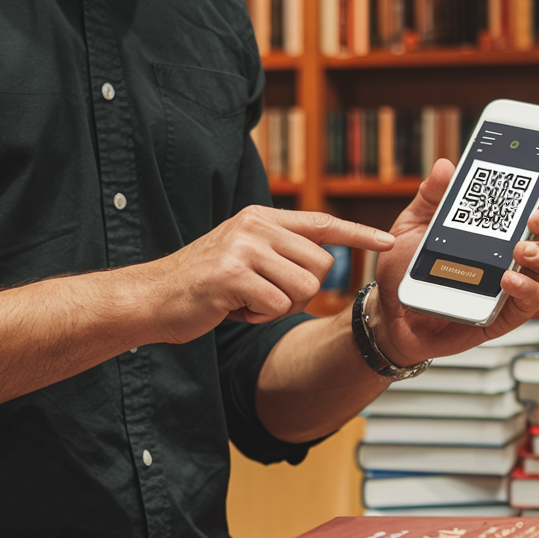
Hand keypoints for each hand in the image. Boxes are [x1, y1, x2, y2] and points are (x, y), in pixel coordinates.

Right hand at [142, 205, 393, 343]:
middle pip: (321, 266)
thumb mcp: (243, 255)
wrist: (151, 298)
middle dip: (301, 291)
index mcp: (261, 219)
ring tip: (246, 301)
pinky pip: (277, 306)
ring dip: (279, 307)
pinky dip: (259, 318)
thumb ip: (279, 252)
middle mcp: (255, 227)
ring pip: (303, 288)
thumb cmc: (202, 284)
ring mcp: (243, 249)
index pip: (321, 222)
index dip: (357, 235)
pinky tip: (233, 309)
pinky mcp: (233, 275)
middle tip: (263, 295)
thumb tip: (323, 263)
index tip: (387, 242)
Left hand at [367, 159, 538, 365]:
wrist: (391, 312)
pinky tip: (508, 280)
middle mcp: (513, 252)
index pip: (537, 200)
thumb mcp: (413, 225)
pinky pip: (530, 301)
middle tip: (538, 215)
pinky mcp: (505, 313)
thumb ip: (431, 196)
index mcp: (497, 225)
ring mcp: (513, 282)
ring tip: (522, 250)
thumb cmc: (408, 268)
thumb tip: (445, 167)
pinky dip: (525, 288)